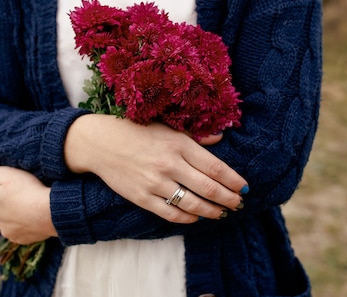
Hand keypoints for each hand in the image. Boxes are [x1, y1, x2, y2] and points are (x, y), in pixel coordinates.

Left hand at [0, 165, 56, 243]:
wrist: (50, 212)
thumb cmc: (29, 190)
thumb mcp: (7, 174)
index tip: (2, 178)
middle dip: (0, 198)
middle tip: (17, 189)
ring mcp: (6, 231)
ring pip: (4, 219)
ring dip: (10, 212)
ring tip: (26, 203)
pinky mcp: (19, 238)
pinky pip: (16, 229)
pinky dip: (21, 223)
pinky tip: (31, 216)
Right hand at [64, 114, 246, 223]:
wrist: (101, 143)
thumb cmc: (137, 132)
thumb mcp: (167, 127)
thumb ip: (195, 136)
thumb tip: (220, 139)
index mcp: (178, 144)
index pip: (215, 167)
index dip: (233, 180)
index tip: (244, 187)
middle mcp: (169, 164)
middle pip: (208, 188)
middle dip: (228, 199)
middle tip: (239, 204)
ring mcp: (155, 182)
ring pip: (192, 204)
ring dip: (211, 211)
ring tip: (221, 213)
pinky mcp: (142, 197)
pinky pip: (170, 213)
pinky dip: (187, 218)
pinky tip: (196, 217)